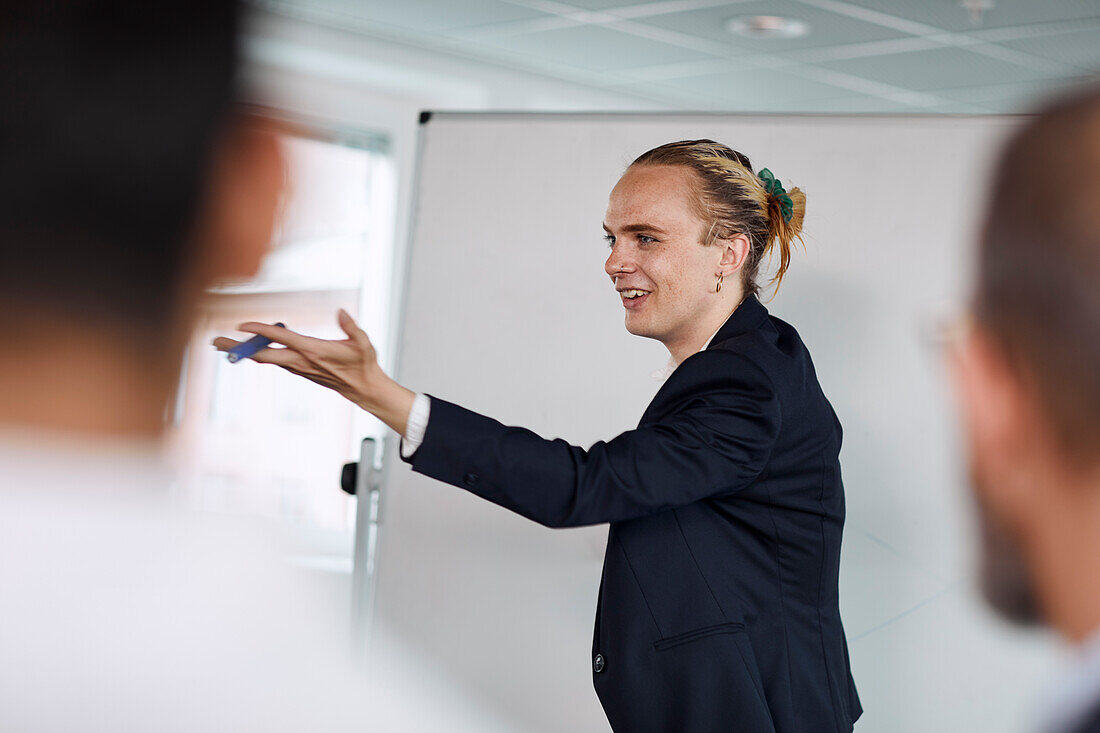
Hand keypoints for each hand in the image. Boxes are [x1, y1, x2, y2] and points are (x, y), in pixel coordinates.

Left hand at [212, 309, 385, 411]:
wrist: (364, 388)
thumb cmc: (364, 364)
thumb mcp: (363, 343)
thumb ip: (351, 327)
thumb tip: (341, 312)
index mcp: (314, 350)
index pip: (281, 338)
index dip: (261, 331)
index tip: (242, 324)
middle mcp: (301, 361)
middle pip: (262, 354)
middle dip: (237, 348)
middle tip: (214, 341)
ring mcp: (299, 367)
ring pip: (266, 358)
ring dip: (244, 351)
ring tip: (222, 344)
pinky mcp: (300, 370)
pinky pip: (274, 360)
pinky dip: (259, 354)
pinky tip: (249, 349)